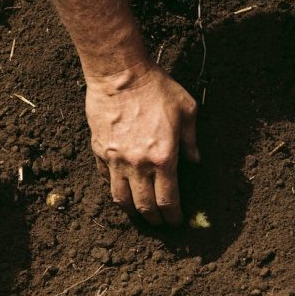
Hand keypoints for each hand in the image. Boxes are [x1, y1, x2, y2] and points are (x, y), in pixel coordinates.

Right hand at [84, 62, 197, 224]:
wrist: (120, 74)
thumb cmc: (156, 88)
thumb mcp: (186, 110)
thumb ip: (191, 140)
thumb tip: (195, 160)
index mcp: (164, 158)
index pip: (168, 200)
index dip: (173, 216)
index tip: (176, 221)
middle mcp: (138, 165)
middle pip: (144, 206)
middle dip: (153, 219)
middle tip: (159, 222)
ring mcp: (115, 160)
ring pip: (121, 198)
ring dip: (131, 210)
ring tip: (138, 212)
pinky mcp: (100, 151)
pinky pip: (106, 178)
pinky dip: (115, 186)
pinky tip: (122, 186)